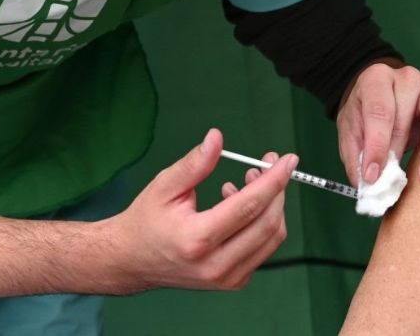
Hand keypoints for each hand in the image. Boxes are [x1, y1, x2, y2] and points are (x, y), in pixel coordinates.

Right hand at [107, 129, 296, 292]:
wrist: (131, 261)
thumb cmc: (146, 220)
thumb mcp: (164, 186)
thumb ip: (195, 163)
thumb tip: (217, 138)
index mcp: (197, 239)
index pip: (248, 207)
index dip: (273, 180)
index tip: (287, 159)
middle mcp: (215, 264)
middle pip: (267, 223)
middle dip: (277, 189)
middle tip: (268, 164)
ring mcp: (227, 278)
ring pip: (271, 238)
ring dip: (271, 205)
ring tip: (249, 180)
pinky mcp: (233, 281)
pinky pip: (263, 248)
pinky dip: (262, 222)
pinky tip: (240, 205)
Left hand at [336, 63, 419, 186]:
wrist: (377, 94)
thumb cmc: (365, 114)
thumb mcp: (350, 131)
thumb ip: (356, 156)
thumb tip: (368, 186)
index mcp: (376, 80)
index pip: (378, 112)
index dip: (376, 146)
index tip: (372, 176)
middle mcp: (406, 78)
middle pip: (407, 111)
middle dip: (399, 148)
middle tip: (395, 181)